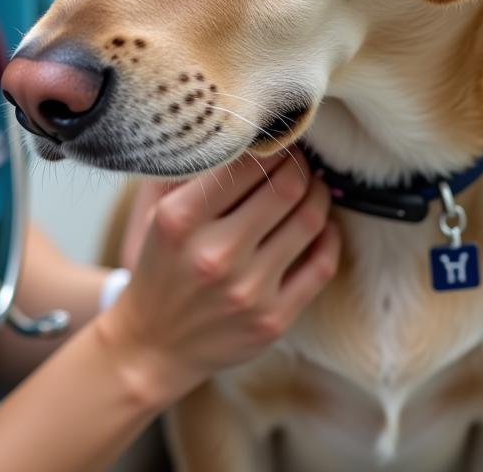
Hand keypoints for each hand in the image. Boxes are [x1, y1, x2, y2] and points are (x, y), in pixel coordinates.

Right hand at [98, 147, 339, 406]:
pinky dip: (329, 235)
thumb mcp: (163, 215)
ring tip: (313, 185)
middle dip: (300, 165)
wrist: (154, 343)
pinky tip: (322, 224)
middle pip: (285, 188)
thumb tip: (256, 141)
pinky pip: (321, 265)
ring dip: (318, 194)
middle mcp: (216, 254)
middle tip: (300, 159)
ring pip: (309, 221)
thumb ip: (203, 179)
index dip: (271, 145)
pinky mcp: (274, 320)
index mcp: (181, 220)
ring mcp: (248, 291)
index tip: (276, 139)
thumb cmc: (162, 267)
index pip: (245, 164)